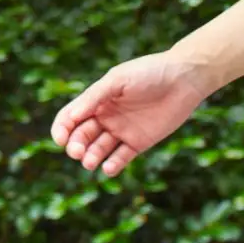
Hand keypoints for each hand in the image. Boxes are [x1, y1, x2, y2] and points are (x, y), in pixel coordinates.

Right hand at [51, 52, 214, 176]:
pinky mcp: (139, 143)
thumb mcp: (117, 81)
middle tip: (77, 153)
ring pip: (99, 149)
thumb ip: (94, 97)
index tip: (60, 140)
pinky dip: (113, 165)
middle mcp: (106, 116)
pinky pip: (121, 157)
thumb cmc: (149, 73)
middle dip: (76, 146)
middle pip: (82, 135)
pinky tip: (107, 168)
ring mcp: (122, 131)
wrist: (183, 80)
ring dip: (91, 157)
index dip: (61, 129)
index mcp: (97, 99)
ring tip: (90, 163)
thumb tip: (72, 116)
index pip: (70, 117)